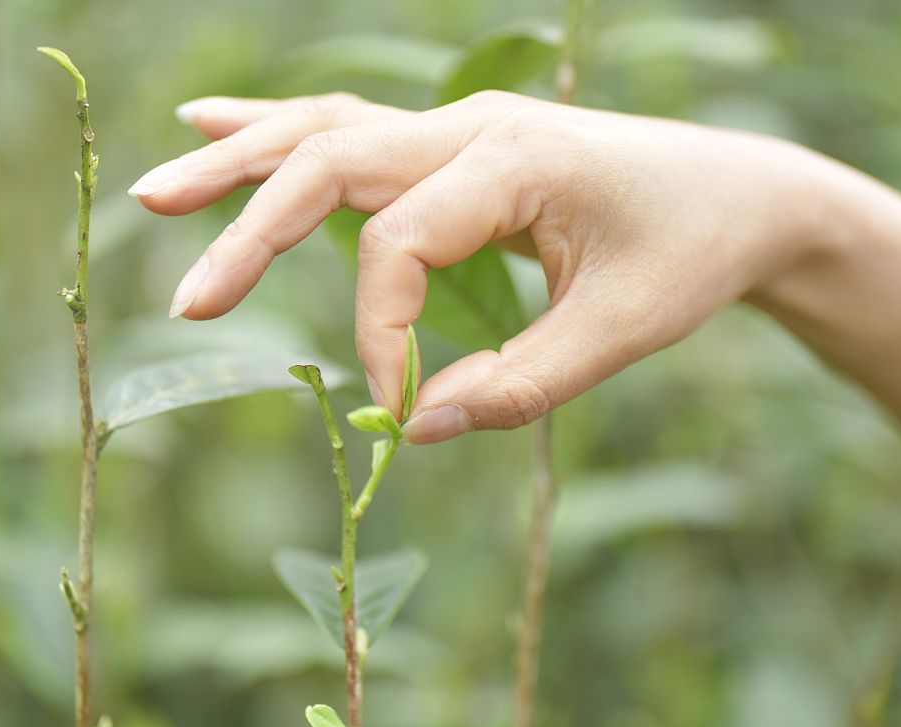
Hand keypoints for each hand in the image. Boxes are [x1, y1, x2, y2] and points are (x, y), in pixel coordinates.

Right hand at [131, 91, 833, 442]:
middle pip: (331, 162)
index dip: (383, 333)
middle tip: (189, 298)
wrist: (740, 191)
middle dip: (252, 230)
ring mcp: (460, 125)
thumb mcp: (623, 331)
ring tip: (159, 194)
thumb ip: (523, 385)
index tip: (399, 404)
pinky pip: (351, 128)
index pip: (399, 244)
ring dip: (241, 165)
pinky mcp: (457, 144)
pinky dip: (279, 133)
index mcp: (513, 159)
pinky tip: (214, 125)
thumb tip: (417, 426)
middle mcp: (472, 126)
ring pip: (326, 131)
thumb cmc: (690, 253)